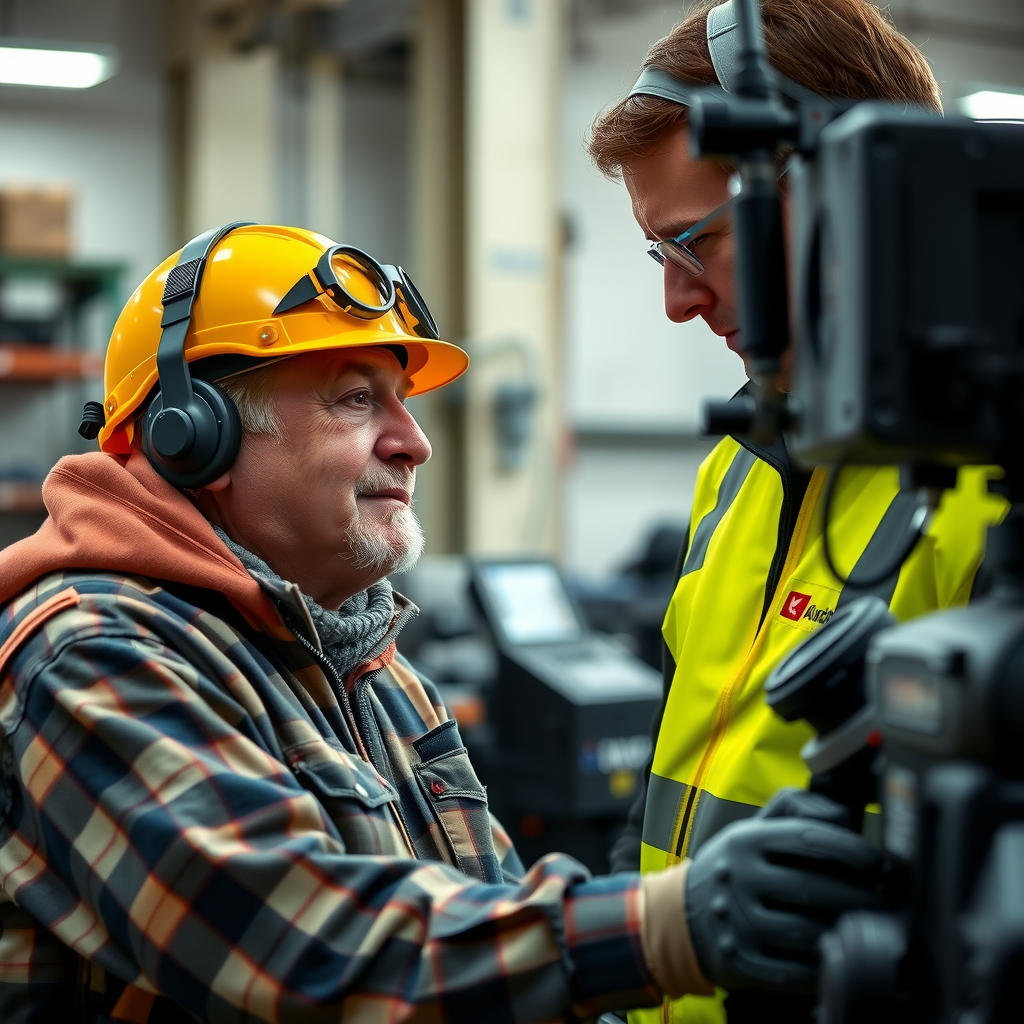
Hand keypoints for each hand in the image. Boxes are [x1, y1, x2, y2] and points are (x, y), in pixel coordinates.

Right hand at [684, 790, 883, 993]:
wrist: (681, 916)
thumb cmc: (732, 869)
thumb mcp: (750, 830)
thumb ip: (793, 811)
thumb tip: (841, 814)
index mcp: (744, 841)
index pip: (809, 839)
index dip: (853, 851)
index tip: (881, 865)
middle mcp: (738, 878)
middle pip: (815, 889)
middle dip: (861, 898)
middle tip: (886, 903)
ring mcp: (737, 923)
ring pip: (810, 931)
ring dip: (847, 931)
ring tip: (866, 927)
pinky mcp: (741, 962)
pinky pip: (796, 970)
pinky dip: (826, 966)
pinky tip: (840, 956)